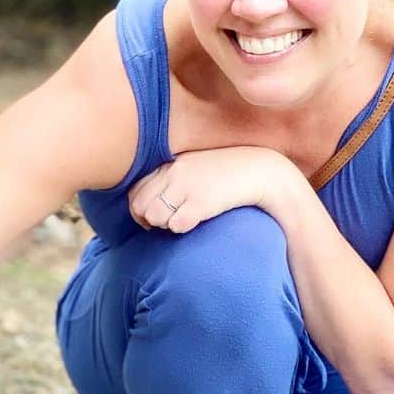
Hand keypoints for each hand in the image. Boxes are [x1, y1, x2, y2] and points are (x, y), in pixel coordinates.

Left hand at [128, 146, 296, 232]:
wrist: (258, 171)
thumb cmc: (223, 173)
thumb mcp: (192, 167)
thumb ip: (168, 179)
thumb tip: (147, 205)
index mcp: (169, 165)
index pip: (135, 191)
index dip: (139, 210)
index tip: (151, 218)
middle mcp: (174, 173)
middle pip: (140, 207)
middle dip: (149, 220)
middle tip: (167, 223)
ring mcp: (187, 187)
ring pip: (155, 217)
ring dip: (165, 225)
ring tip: (182, 221)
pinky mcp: (201, 202)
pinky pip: (176, 225)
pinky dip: (181, 229)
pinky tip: (195, 222)